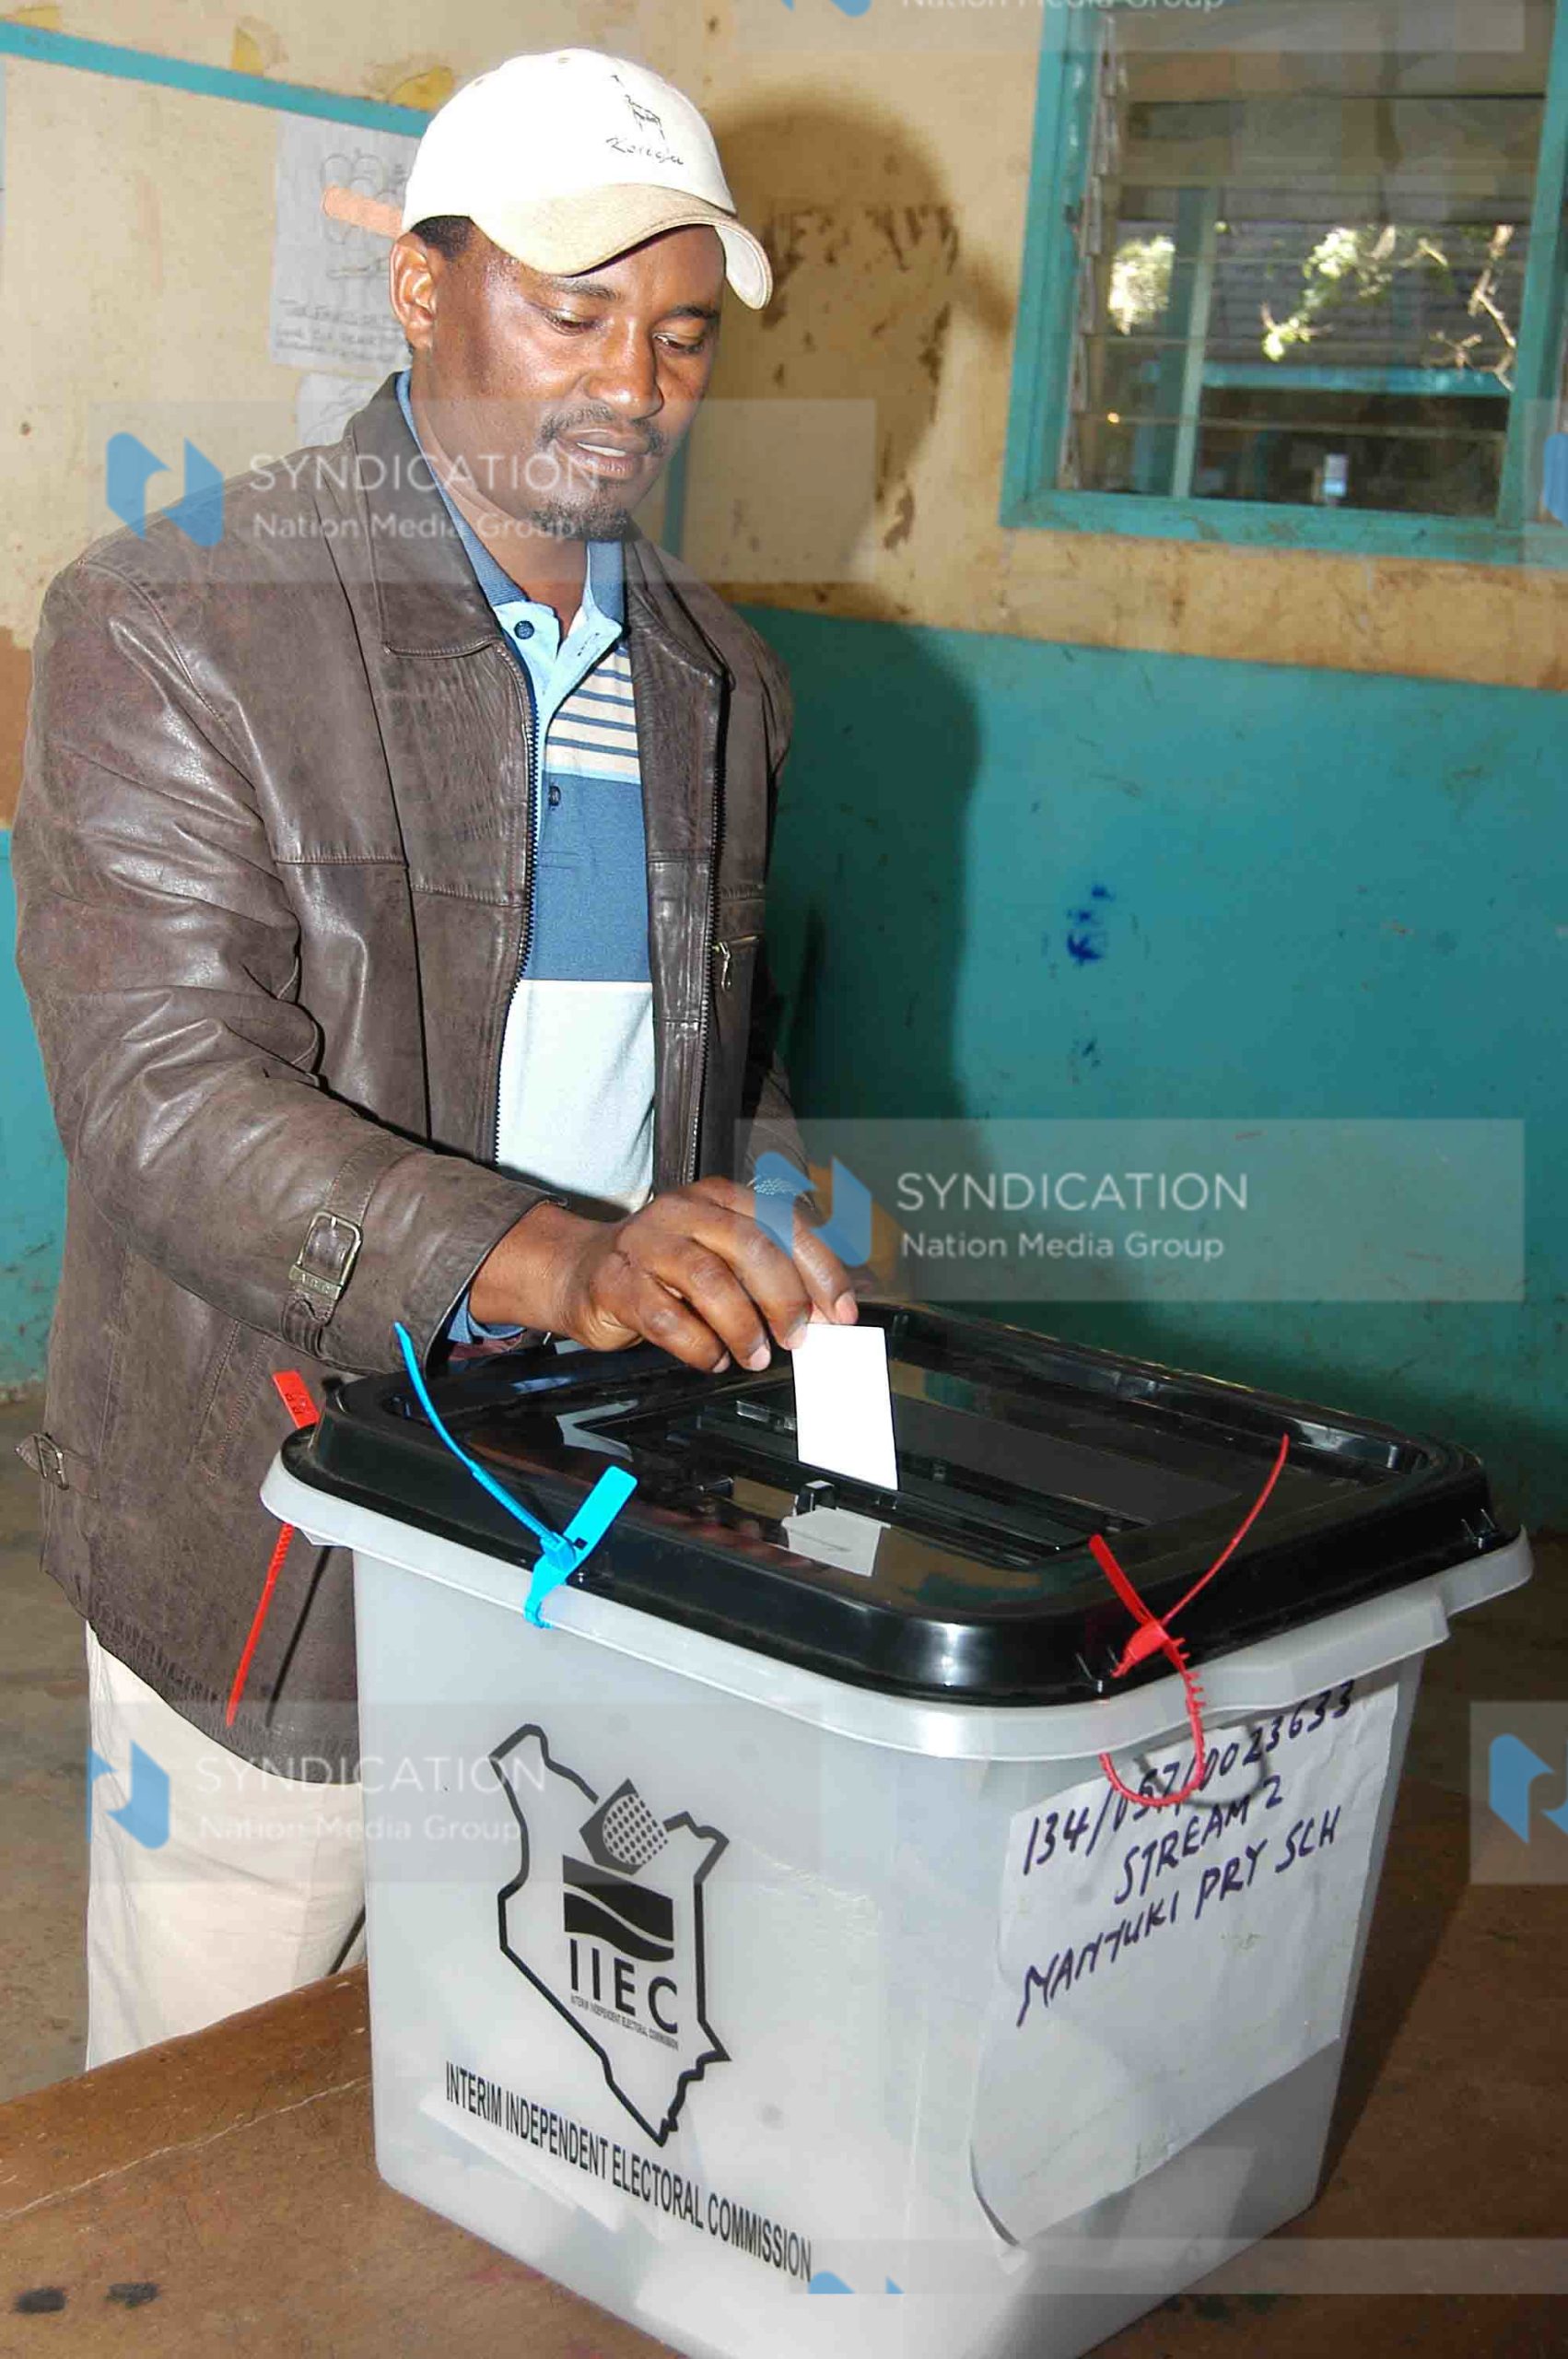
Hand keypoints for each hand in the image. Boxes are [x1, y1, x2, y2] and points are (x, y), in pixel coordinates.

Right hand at [468, 1177, 859, 1370]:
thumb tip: (824, 1314)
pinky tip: (711, 1358)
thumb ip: (765, 1275)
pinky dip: (698, 1345)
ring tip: (754, 1355)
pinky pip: (665, 1317)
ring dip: (742, 1326)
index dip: (819, 1268)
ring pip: (709, 1280)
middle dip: (784, 1298)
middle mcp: (684, 1211)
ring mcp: (646, 1243)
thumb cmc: (664, 1269)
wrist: (581, 1270)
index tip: (841, 1311)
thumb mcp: (719, 1256)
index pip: (783, 1222)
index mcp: (720, 1197)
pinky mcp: (616, 1281)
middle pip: (750, 1246)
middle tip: (797, 1337)